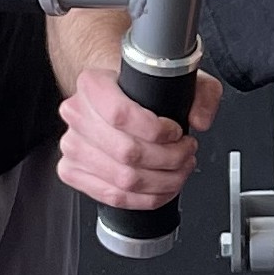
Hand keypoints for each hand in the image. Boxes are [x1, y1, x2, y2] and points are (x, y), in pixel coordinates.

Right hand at [55, 64, 225, 209]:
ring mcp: (72, 146)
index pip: (121, 115)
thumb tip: (200, 121)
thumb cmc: (141, 86)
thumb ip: (200, 91)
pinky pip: (112, 196)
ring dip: (161, 182)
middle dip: (169, 159)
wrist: (114, 94)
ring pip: (122, 179)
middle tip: (187, 152)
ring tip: (180, 170)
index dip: (156, 131)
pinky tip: (162, 189)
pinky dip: (145, 198)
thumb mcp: (179, 75)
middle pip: (126, 152)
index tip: (176, 132)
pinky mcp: (73, 171)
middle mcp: (77, 115)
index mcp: (93, 85)